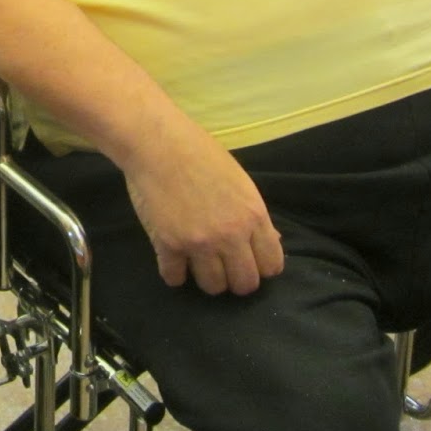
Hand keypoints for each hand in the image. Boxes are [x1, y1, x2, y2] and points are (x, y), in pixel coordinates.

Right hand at [119, 120, 283, 295]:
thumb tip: (272, 240)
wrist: (157, 143)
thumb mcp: (239, 181)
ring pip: (212, 287)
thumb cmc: (200, 153)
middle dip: (235, 279)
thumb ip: (255, 215)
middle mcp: (231, 235)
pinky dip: (174, 273)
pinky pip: (175, 279)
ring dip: (205, 277)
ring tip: (196, 262)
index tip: (247, 260)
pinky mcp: (168, 245)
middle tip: (221, 266)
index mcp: (253, 216)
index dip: (260, 267)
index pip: (271, 266)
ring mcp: (199, 242)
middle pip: (244, 284)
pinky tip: (173, 260)